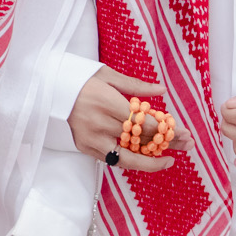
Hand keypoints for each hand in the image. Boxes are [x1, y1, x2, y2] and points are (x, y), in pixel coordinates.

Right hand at [68, 67, 183, 172]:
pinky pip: (113, 159)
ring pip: (127, 158)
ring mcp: (90, 139)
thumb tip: (162, 91)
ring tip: (170, 160)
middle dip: (166, 144)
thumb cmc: (80, 78)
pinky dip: (131, 160)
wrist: (48, 89)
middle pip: (140, 140)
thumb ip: (136, 86)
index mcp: (106, 102)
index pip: (143, 124)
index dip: (166, 130)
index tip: (182, 131)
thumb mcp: (108, 75)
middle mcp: (98, 124)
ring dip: (151, 160)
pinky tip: (148, 158)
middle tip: (188, 145)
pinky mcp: (84, 147)